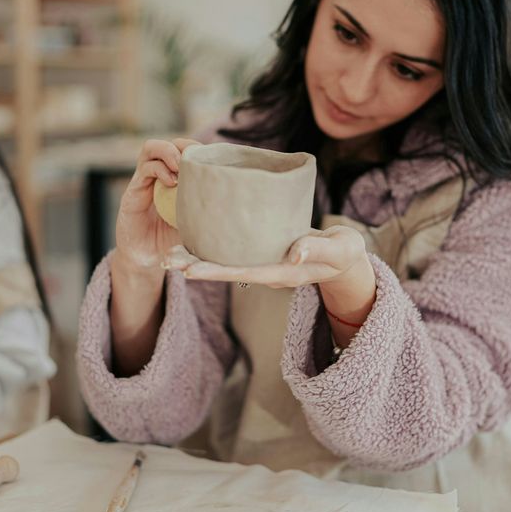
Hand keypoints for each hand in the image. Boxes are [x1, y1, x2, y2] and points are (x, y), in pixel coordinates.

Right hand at [113, 138, 200, 271]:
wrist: (145, 261)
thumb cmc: (172, 243)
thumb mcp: (195, 225)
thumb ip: (207, 213)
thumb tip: (236, 207)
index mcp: (177, 181)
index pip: (188, 151)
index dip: (200, 150)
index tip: (212, 161)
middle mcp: (159, 176)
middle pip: (172, 143)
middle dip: (186, 145)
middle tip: (196, 162)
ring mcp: (145, 182)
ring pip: (152, 148)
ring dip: (170, 151)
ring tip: (180, 168)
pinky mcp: (133, 191)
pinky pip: (145, 167)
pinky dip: (160, 169)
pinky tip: (171, 182)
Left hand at [164, 225, 370, 289]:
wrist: (346, 258)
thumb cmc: (345, 252)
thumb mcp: (339, 249)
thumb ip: (317, 248)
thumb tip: (293, 255)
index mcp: (282, 272)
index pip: (242, 273)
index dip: (215, 271)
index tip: (189, 270)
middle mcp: (267, 271)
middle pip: (225, 271)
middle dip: (195, 266)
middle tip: (164, 261)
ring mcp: (264, 264)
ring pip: (224, 263)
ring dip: (196, 259)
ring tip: (168, 253)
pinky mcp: (262, 253)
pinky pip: (232, 252)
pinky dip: (211, 246)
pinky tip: (193, 237)